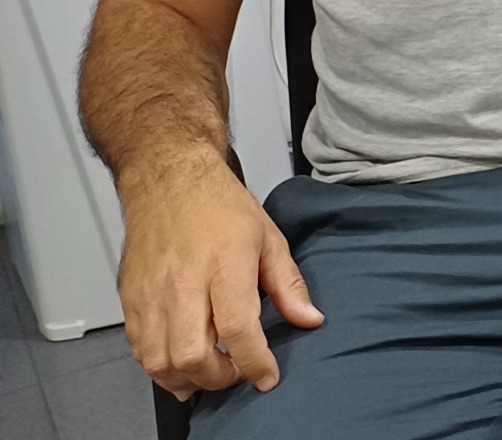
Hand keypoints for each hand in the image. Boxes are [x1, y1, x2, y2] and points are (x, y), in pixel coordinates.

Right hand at [116, 154, 323, 398]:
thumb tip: (310, 320)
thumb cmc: (220, 206)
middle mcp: (182, 284)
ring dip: (186, 380)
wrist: (169, 181)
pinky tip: (181, 365)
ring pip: (159, 361)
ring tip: (211, 375)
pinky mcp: (129, 299)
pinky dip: (159, 367)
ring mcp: (150, 294)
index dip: (254, 363)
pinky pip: (139, 349)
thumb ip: (288, 285)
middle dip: (219, 379)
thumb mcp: (269, 238)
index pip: (238, 329)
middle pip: (192, 355)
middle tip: (238, 373)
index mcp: (224, 265)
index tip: (268, 377)